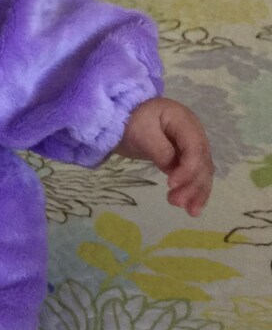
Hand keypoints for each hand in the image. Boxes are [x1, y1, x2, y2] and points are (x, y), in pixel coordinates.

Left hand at [114, 96, 213, 216]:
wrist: (127, 117)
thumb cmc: (133, 120)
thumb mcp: (142, 131)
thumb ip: (159, 148)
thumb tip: (172, 167)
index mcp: (185, 122)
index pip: (194, 148)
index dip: (187, 168)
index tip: (171, 185)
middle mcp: (195, 134)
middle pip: (202, 162)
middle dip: (193, 185)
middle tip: (176, 203)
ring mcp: (193, 146)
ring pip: (202, 172)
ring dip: (197, 192)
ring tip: (189, 211)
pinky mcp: (186, 158)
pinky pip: (195, 175)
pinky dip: (194, 191)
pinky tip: (191, 207)